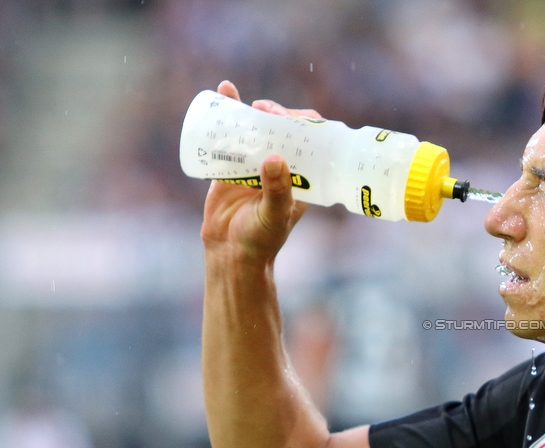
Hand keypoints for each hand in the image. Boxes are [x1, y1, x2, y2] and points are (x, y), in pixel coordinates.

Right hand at [200, 81, 323, 262]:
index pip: (312, 141)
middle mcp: (282, 166)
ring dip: (254, 110)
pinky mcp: (231, 164)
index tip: (291, 117)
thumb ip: (276, 191)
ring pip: (259, 128)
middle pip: (285, 128)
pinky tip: (225, 92)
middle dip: (278, 114)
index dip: (305, 123)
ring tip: (247, 103)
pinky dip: (228, 111)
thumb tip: (275, 158)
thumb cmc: (261, 239)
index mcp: (303, 177)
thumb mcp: (273, 216)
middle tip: (265, 110)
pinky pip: (231, 134)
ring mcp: (256, 163)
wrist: (230, 252)